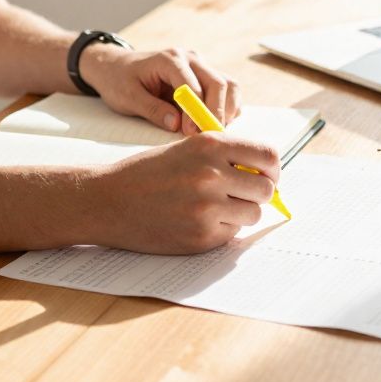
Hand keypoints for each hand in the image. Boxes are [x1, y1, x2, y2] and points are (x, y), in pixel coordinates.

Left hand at [78, 45, 241, 133]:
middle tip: (206, 138)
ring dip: (227, 111)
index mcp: (170, 59)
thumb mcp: (128, 98)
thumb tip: (176, 125)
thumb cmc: (120, 81)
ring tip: (211, 132)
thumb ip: (152, 110)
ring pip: (229, 86)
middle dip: (217, 114)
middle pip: (219, 84)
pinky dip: (227, 108)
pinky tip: (212, 124)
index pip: (195, 86)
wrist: (116, 67)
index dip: (197, 112)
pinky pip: (227, 91)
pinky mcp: (205, 76)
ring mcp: (200, 65)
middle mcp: (191, 58)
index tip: (191, 134)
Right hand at [84, 133, 279, 253]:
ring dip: (241, 213)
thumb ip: (224, 157)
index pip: (268, 156)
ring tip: (215, 209)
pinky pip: (232, 234)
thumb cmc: (147, 173)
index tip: (266, 175)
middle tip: (242, 196)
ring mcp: (207, 207)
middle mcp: (212, 173)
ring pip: (253, 214)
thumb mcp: (186, 150)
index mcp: (210, 145)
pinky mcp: (201, 235)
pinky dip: (222, 230)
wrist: (108, 200)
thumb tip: (266, 174)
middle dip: (258, 194)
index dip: (272, 169)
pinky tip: (197, 221)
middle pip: (266, 188)